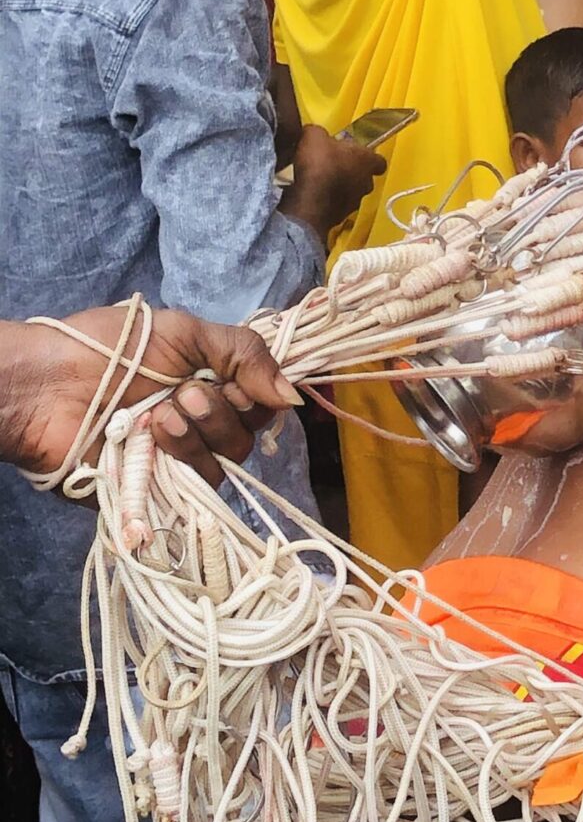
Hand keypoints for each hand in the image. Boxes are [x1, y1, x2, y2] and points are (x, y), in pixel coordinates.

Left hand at [6, 307, 299, 485]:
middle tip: (184, 394)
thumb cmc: (115, 348)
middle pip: (248, 436)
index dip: (259, 396)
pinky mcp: (158, 489)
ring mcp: (180, 459)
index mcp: (214, 385)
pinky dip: (181, 460)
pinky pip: (196, 488)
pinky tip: (149, 439)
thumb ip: (247, 355)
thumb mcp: (188, 332)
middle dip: (221, 412)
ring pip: (226, 463)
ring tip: (156, 415)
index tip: (234, 382)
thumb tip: (294, 398)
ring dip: (197, 434)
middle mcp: (202, 425)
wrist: (50, 382)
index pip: (264, 404)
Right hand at [280, 124, 384, 242]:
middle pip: (365, 176)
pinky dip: (327, 200)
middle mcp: (366, 183)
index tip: (357, 153)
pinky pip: (336, 205)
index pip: (379, 160)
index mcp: (367, 160)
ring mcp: (354, 203)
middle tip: (334, 164)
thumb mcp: (314, 135)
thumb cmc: (320, 164)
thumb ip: (319, 133)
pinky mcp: (339, 217)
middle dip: (351, 171)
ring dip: (339, 187)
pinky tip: (312, 193)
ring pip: (351, 192)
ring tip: (320, 180)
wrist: (309, 201)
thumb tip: (315, 134)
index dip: (369, 156)